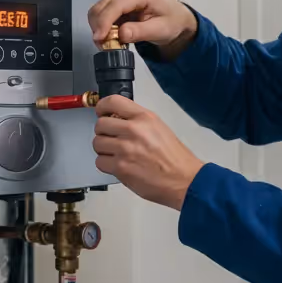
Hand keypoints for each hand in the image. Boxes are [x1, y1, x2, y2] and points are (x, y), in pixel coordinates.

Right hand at [87, 0, 196, 58]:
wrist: (175, 18)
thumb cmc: (171, 21)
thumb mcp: (160, 29)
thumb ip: (140, 32)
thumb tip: (121, 34)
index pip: (115, 5)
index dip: (104, 22)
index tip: (99, 38)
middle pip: (101, 7)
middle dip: (99, 28)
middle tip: (106, 46)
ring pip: (97, 11)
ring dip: (98, 28)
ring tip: (110, 43)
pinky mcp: (115, 3)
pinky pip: (101, 15)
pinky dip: (101, 27)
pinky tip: (112, 36)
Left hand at [92, 95, 203, 210]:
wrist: (184, 180)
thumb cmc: (175, 158)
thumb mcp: (159, 128)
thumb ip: (137, 121)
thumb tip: (117, 121)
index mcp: (144, 117)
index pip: (112, 102)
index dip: (102, 107)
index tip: (101, 112)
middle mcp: (133, 130)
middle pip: (100, 124)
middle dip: (103, 132)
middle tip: (111, 139)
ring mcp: (125, 149)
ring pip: (97, 143)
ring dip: (104, 149)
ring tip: (116, 154)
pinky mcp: (120, 167)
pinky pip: (99, 162)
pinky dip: (106, 165)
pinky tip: (119, 165)